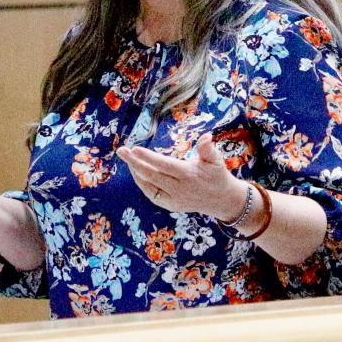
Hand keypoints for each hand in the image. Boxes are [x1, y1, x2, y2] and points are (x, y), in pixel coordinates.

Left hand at [117, 132, 247, 220]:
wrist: (221, 200)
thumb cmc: (217, 175)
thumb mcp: (216, 160)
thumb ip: (208, 149)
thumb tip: (207, 136)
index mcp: (188, 175)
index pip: (164, 165)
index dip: (148, 158)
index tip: (134, 149)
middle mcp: (179, 189)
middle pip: (152, 175)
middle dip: (134, 162)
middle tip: (121, 150)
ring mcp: (173, 199)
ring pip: (148, 186)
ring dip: (135, 172)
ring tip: (126, 158)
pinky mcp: (170, 205)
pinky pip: (151, 194)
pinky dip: (142, 183)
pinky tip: (135, 172)